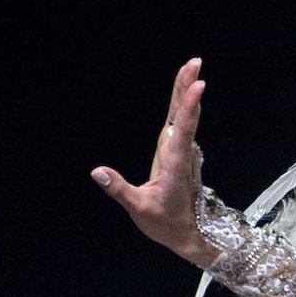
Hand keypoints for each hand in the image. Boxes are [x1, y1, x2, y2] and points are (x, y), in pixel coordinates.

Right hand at [92, 59, 208, 264]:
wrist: (186, 235)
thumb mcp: (139, 209)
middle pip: (185, 114)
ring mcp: (179, 152)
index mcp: (174, 162)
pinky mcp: (175, 153)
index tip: (198, 84)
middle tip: (195, 62)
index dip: (190, 106)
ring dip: (186, 91)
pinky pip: (181, 123)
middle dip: (188, 87)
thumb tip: (97, 172)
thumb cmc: (164, 223)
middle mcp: (180, 153)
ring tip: (192, 68)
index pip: (183, 129)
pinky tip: (185, 92)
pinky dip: (183, 105)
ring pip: (184, 116)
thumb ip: (119, 190)